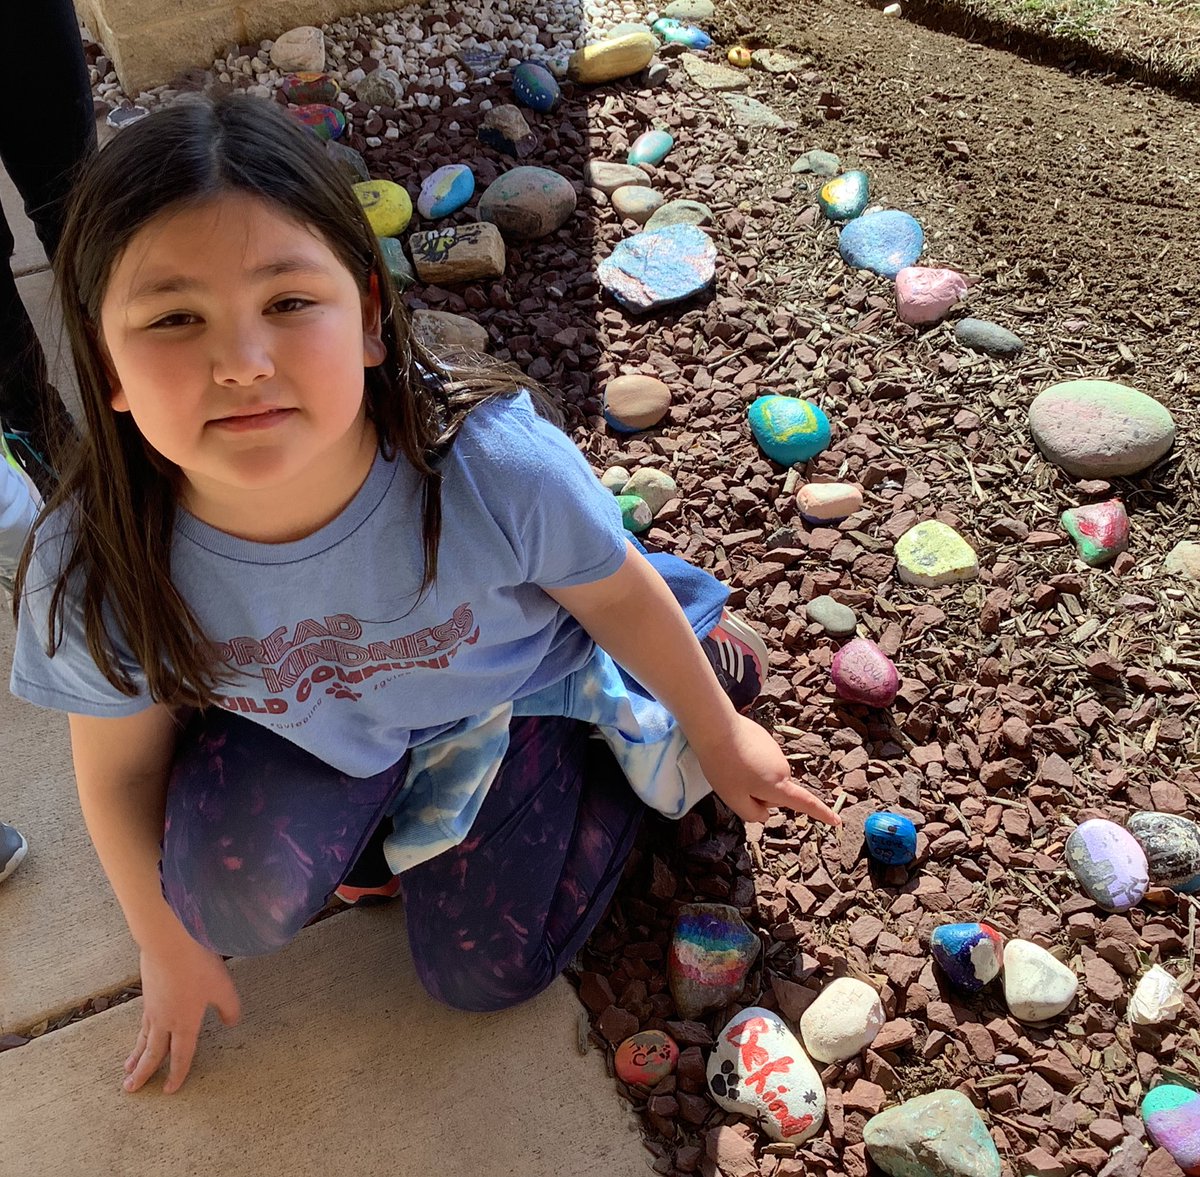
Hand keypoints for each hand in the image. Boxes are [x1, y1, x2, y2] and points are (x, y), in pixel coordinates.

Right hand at [124, 931, 240, 1094]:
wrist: (168, 942)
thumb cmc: (198, 965)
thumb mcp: (223, 987)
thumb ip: (229, 1008)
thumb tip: (231, 1024)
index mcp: (184, 1024)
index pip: (181, 1056)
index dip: (177, 1074)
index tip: (169, 1090)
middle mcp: (165, 1020)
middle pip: (152, 1053)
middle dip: (143, 1073)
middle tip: (130, 1090)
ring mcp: (153, 1007)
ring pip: (143, 1038)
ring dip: (136, 1056)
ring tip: (126, 1069)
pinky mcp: (147, 993)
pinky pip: (142, 1022)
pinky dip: (139, 1034)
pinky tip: (139, 1033)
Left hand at [693, 713, 840, 825]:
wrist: (716, 727)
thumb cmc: (724, 766)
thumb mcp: (733, 799)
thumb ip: (752, 814)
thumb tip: (765, 814)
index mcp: (778, 785)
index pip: (805, 803)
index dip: (822, 814)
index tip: (836, 821)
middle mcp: (783, 768)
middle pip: (776, 791)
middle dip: (759, 793)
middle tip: (735, 785)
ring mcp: (776, 752)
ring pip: (767, 775)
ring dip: (753, 776)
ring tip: (732, 767)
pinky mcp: (767, 739)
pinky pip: (762, 760)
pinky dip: (751, 761)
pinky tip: (734, 753)